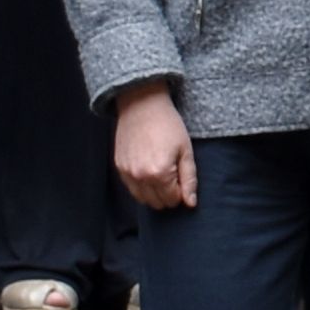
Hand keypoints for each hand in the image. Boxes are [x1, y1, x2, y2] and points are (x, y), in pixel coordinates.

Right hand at [111, 83, 198, 214]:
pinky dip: (141, 186)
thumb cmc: (168, 125)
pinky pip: (131, 189)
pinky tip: (149, 170)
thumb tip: (190, 204)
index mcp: (159, 173)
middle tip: (173, 175)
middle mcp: (140, 177)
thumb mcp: (186, 150)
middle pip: (157, 203)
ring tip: (161, 173)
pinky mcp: (119, 167)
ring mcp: (127, 173)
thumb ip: (189, 179)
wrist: (142, 105)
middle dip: (168, 194)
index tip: (182, 177)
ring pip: (143, 199)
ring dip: (154, 193)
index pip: (172, 200)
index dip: (181, 191)